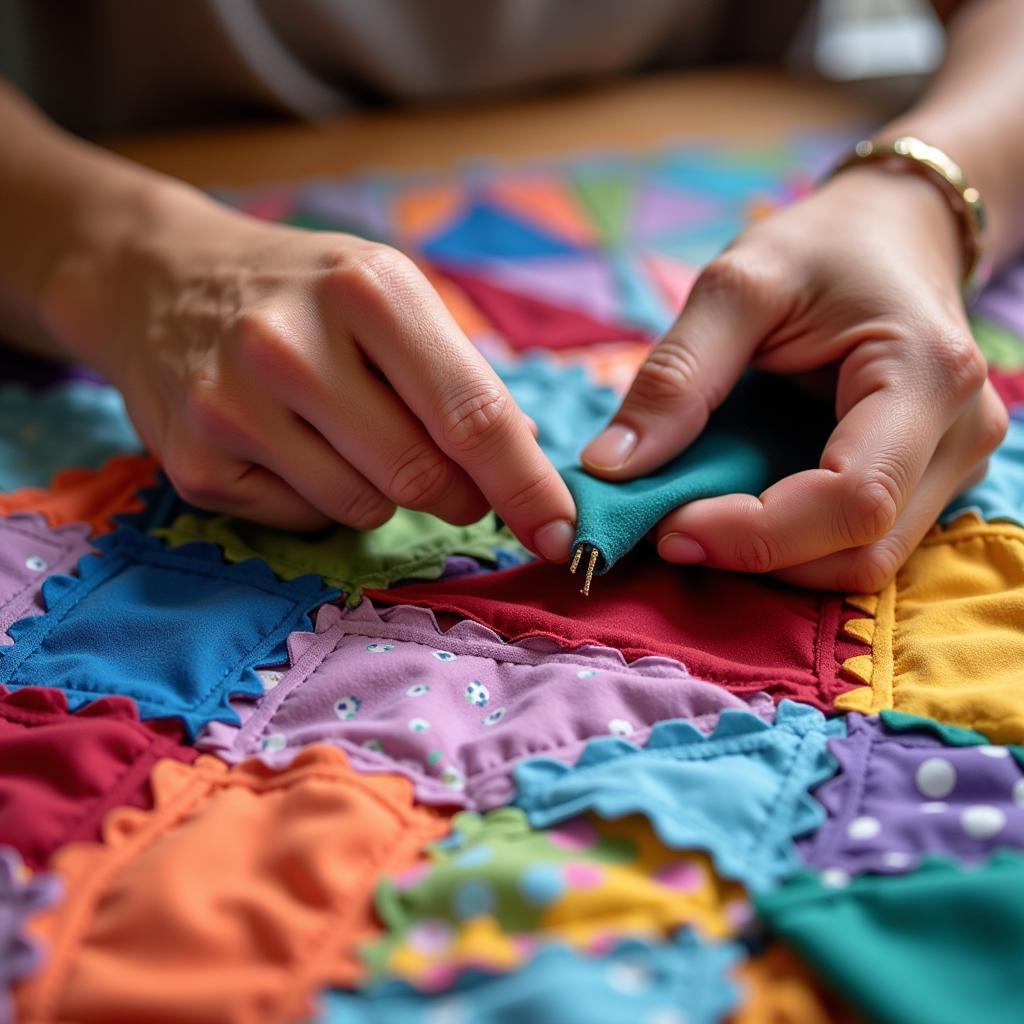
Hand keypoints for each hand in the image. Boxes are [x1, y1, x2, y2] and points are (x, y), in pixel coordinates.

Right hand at [42, 184, 576, 558]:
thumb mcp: (387, 295)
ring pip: (364, 508)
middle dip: (459, 493)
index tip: (564, 533)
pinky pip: (304, 520)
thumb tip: (527, 462)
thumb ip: (458, 376)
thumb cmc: (303, 290)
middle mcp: (290, 344)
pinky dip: (320, 497)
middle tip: (454, 479)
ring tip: (345, 431)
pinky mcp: (195, 464)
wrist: (160, 279)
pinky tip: (289, 443)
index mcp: (367, 289)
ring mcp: (232, 407)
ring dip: (383, 490)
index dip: (526, 485)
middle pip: (421, 476)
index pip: (470, 413)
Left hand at [581, 165, 1008, 591]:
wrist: (894, 233)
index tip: (666, 529)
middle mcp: (960, 434)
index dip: (755, 534)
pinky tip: (737, 509)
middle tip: (667, 529)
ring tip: (696, 516)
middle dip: (756, 556)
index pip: (853, 499)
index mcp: (926, 375)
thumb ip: (677, 375)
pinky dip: (790, 544)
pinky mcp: (929, 481)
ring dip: (771, 559)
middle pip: (862, 551)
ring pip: (862, 562)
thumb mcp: (739, 285)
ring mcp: (955, 464)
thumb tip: (609, 470)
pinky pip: (857, 542)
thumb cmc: (822, 247)